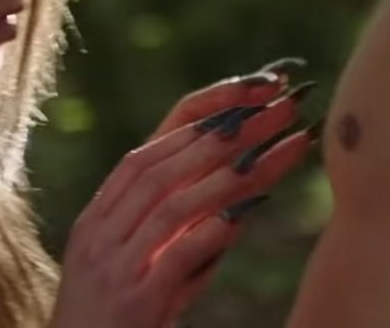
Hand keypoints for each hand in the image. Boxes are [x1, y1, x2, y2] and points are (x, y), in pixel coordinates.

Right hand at [50, 65, 316, 327]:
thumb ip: (182, 233)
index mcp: (102, 212)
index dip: (209, 108)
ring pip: (172, 201)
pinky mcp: (132, 302)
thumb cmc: (117, 326)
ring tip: (285, 147)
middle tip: (287, 105)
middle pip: (169, 161)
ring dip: (233, 171)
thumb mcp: (144, 268)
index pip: (157, 141)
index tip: (260, 85)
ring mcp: (113, 264)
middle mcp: (102, 229)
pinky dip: (212, 230)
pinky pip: (175, 256)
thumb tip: (242, 200)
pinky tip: (250, 211)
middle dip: (234, 128)